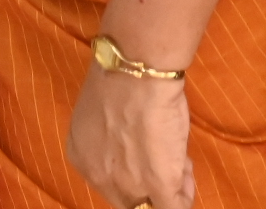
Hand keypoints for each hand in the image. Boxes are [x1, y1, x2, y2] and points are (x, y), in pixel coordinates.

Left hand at [67, 66, 194, 208]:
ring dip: (171, 186)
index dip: (133, 170)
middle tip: (168, 158)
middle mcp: (98, 177)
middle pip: (129, 196)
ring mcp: (127, 186)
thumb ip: (113, 139)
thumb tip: (136, 147)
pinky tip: (184, 174)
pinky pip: (174, 207)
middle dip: (151, 182)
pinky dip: (183, 194)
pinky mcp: (157, 186)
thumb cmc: (121, 78)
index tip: (147, 154)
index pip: (110, 179)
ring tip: (180, 160)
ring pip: (151, 205)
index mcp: (81, 156)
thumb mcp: (103, 114)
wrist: (136, 71)